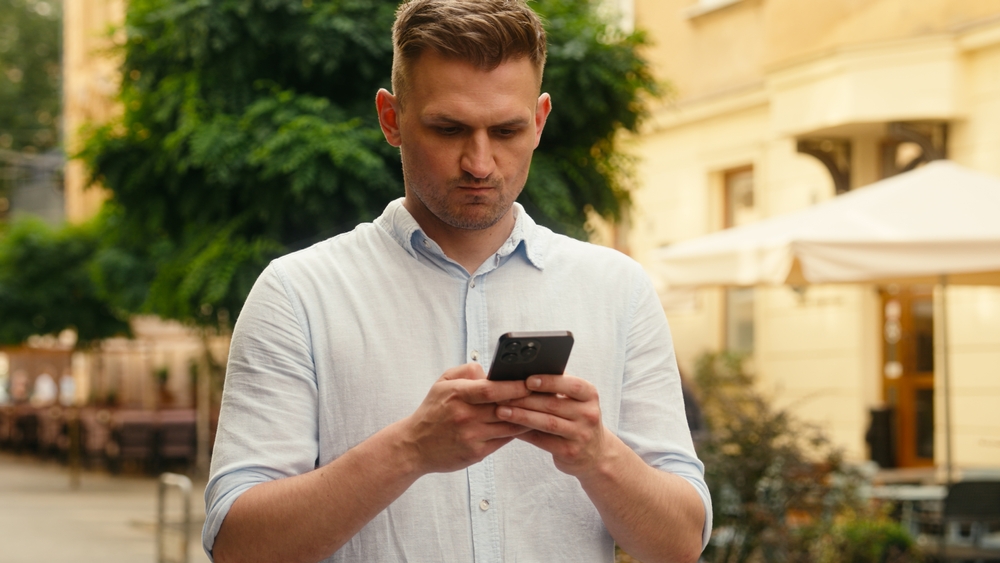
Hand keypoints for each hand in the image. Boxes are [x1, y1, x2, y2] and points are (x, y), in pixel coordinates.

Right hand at [401, 362, 532, 473]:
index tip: (531, 381)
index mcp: (457, 394)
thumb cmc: (433, 410)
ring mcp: (471, 436)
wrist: (414, 445)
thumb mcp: (443, 383)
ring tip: (542, 409)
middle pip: (504, 408)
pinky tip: (527, 424)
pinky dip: (517, 431)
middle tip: (546, 394)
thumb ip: (467, 371)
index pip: (491, 389)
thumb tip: (492, 371)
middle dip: (527, 401)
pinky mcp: (476, 453)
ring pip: (509, 426)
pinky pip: (504, 440)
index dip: (514, 386)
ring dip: (528, 417)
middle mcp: (464, 416)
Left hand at [494, 374, 608, 477]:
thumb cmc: (577, 419)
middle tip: (502, 394)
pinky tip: (508, 427)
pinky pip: (542, 440)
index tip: (527, 380)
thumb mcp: (577, 401)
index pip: (571, 385)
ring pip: (547, 422)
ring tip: (501, 411)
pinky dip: (524, 433)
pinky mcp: (569, 452)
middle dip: (525, 398)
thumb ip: (557, 387)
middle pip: (553, 404)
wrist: (595, 454)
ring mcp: (580, 434)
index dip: (549, 381)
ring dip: (521, 416)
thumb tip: (525, 372)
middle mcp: (589, 414)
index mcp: (590, 395)